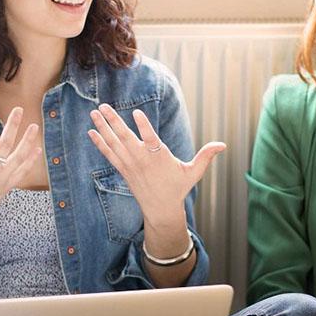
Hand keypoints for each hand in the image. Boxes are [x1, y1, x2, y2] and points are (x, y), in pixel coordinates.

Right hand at [0, 107, 41, 230]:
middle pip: (6, 143)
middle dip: (13, 125)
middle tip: (19, 110)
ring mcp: (1, 180)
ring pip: (19, 156)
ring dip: (28, 140)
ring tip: (34, 127)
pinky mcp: (7, 187)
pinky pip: (22, 171)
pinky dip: (30, 160)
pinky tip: (36, 150)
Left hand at [88, 103, 224, 227]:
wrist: (160, 209)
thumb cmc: (178, 188)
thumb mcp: (193, 172)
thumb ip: (205, 156)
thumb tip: (223, 145)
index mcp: (159, 157)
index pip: (151, 139)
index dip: (144, 126)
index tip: (137, 112)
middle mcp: (142, 160)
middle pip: (126, 138)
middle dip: (113, 121)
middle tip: (102, 106)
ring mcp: (130, 165)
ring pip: (114, 143)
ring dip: (103, 127)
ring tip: (94, 112)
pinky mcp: (123, 170)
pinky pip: (109, 154)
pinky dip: (100, 143)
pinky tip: (91, 131)